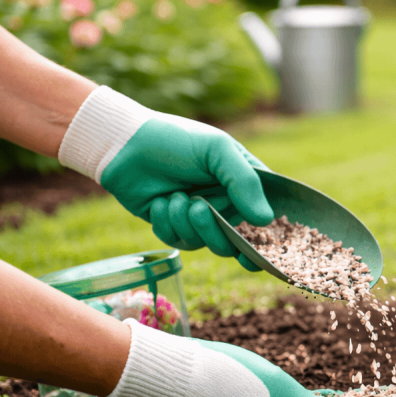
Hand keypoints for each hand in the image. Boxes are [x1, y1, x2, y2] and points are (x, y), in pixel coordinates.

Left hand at [58, 86, 273, 269]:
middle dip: (216, 229)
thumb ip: (245, 182)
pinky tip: (160, 202)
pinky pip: (179, 242)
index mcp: (245, 184)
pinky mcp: (174, 227)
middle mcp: (227, 204)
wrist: (126, 145)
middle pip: (237, 241)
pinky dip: (168, 224)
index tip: (262, 256)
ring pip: (208, 244)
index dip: (269, 240)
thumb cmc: (177, 140)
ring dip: (187, 222)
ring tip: (175, 197)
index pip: (269, 218)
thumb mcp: (218, 150)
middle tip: (199, 208)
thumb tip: (266, 221)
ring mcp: (201, 218)